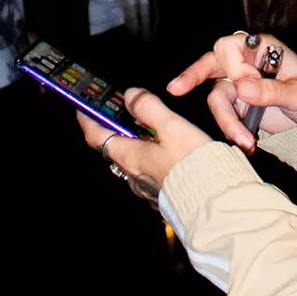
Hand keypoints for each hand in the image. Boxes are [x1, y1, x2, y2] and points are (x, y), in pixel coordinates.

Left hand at [77, 86, 208, 200]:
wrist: (214, 200)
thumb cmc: (193, 164)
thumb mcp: (170, 126)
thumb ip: (148, 107)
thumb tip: (130, 94)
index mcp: (130, 156)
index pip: (96, 136)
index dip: (87, 119)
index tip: (82, 107)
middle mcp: (133, 174)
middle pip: (115, 147)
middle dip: (116, 127)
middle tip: (121, 110)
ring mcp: (146, 186)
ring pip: (133, 159)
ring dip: (136, 142)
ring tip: (150, 126)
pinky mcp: (161, 193)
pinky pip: (148, 171)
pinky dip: (151, 156)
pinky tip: (167, 149)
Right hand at [168, 31, 296, 149]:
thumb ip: (271, 90)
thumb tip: (242, 87)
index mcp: (260, 48)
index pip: (229, 46)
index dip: (232, 66)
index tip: (245, 87)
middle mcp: (244, 63)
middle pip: (210, 63)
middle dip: (193, 76)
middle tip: (176, 90)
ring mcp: (237, 84)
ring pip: (216, 97)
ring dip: (227, 121)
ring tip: (246, 143)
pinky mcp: (236, 105)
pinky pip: (224, 115)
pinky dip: (231, 130)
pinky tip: (245, 144)